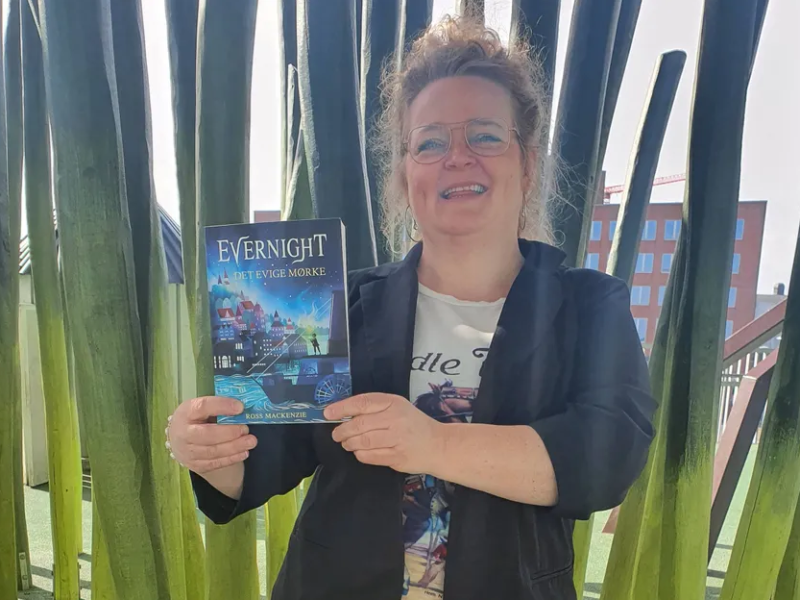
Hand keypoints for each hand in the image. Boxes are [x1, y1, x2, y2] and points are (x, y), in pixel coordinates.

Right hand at [168, 396, 257, 474]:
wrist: (179, 439)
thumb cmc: (196, 419)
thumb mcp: (202, 409)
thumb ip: (219, 407)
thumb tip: (242, 407)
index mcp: (186, 412)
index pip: (202, 407)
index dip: (222, 406)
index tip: (240, 407)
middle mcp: (183, 433)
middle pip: (207, 434)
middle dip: (229, 432)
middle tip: (246, 429)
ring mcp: (187, 451)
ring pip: (212, 451)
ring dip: (234, 447)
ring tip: (250, 442)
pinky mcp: (195, 465)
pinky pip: (215, 463)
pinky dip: (231, 458)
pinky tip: (244, 453)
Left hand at [324, 393, 443, 474]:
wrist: (438, 444)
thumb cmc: (413, 424)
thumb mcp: (398, 408)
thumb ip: (375, 409)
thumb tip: (344, 414)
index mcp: (393, 403)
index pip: (362, 403)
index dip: (342, 408)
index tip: (328, 413)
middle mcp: (395, 419)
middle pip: (359, 424)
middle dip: (342, 430)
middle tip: (337, 434)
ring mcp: (397, 439)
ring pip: (362, 441)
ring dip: (349, 443)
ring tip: (347, 443)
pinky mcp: (397, 457)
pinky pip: (369, 456)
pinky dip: (360, 455)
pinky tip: (360, 452)